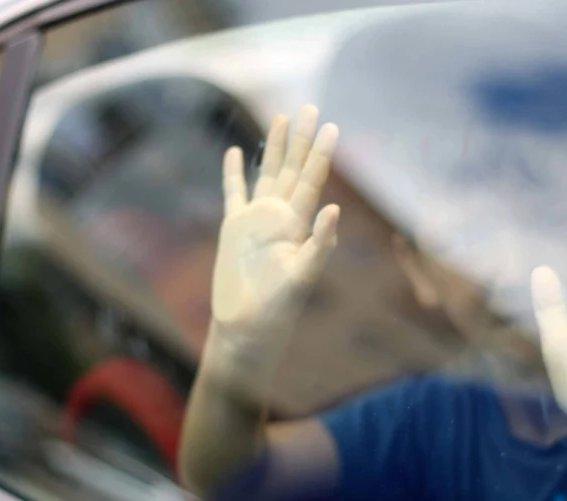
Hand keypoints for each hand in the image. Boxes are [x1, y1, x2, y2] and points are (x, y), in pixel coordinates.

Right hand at [210, 105, 339, 362]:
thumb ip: (319, 244)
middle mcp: (279, 217)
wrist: (248, 327)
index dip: (321, 153)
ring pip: (267, 174)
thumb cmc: (279, 308)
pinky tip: (234, 152)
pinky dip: (233, 173)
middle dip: (301, 139)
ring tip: (281, 117)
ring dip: (274, 147)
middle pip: (293, 168)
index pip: (312, 181)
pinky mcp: (234, 229)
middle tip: (310, 106)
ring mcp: (256, 221)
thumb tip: (333, 210)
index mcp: (298, 224)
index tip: (331, 126)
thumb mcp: (303, 277)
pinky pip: (234, 193)